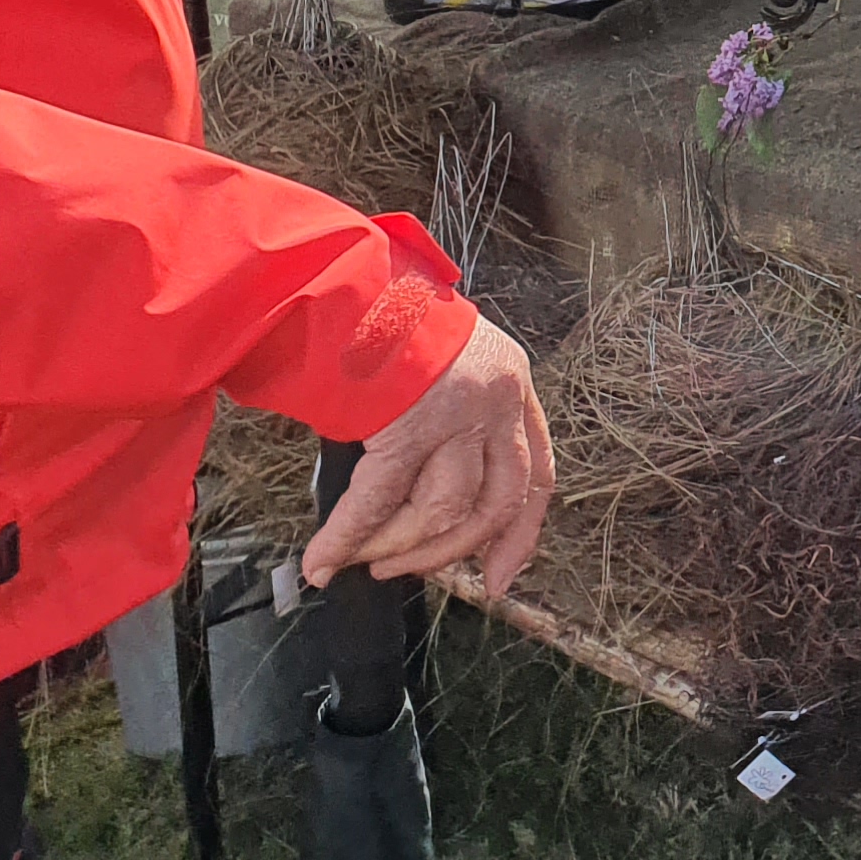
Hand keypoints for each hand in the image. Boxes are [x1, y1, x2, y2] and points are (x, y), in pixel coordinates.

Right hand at [297, 314, 552, 597]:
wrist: (343, 282)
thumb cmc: (383, 326)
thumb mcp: (447, 365)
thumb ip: (455, 424)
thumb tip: (428, 509)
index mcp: (513, 382)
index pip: (537, 475)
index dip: (520, 534)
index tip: (501, 577)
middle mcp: (497, 398)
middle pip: (494, 503)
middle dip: (447, 551)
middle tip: (404, 570)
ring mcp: (456, 411)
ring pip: (441, 510)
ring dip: (396, 546)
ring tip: (360, 558)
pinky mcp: (406, 423)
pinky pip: (378, 502)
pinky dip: (346, 538)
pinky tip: (324, 560)